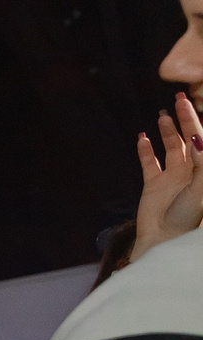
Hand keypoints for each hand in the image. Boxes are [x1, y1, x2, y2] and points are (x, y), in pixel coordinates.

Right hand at [132, 93, 202, 264]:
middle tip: (179, 99)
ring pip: (170, 147)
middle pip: (188, 138)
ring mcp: (171, 176)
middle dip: (184, 119)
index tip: (187, 104)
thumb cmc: (188, 217)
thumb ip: (200, 163)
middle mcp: (189, 170)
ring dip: (167, 131)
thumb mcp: (200, 188)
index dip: (194, 121)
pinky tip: (143, 138)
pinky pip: (149, 163)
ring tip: (163, 115)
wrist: (165, 239)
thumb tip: (198, 137)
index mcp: (202, 169)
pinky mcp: (153, 184)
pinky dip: (146, 150)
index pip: (201, 139)